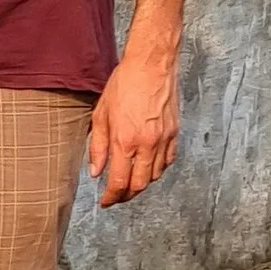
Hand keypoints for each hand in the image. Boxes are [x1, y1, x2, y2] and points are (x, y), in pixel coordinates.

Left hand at [88, 49, 179, 207]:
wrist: (151, 67)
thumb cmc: (123, 86)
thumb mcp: (100, 115)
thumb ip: (97, 146)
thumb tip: (96, 172)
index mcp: (124, 140)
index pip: (119, 181)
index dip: (111, 197)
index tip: (105, 202)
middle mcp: (147, 145)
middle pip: (139, 185)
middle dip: (126, 196)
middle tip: (115, 197)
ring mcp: (164, 141)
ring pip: (154, 176)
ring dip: (141, 184)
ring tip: (128, 181)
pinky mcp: (174, 134)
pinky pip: (167, 162)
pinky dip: (156, 170)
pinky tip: (146, 166)